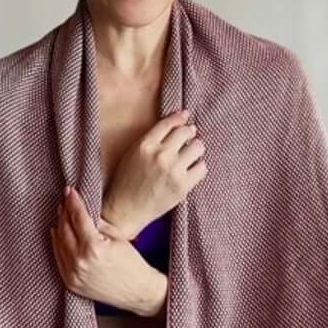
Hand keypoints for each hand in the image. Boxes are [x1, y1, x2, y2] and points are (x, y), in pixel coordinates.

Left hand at [52, 187, 164, 314]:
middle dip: (64, 211)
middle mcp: (80, 261)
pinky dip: (57, 243)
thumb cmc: (132, 262)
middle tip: (65, 198)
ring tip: (62, 212)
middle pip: (64, 228)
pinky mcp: (70, 282)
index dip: (73, 201)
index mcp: (94, 248)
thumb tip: (82, 208)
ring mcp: (73, 274)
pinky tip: (58, 232)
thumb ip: (97, 222)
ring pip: (58, 242)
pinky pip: (58, 258)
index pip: (78, 217)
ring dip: (59, 225)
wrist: (138, 292)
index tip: (70, 190)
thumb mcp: (117, 237)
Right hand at [102, 109, 206, 232]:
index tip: (185, 117)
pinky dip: (198, 167)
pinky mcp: (183, 186)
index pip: (169, 123)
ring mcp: (173, 170)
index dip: (180, 118)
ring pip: (198, 147)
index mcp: (145, 145)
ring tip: (189, 156)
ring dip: (195, 149)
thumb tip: (179, 125)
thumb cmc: (126, 182)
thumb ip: (151, 139)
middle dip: (188, 134)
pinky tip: (190, 171)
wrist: (125, 210)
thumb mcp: (132, 154)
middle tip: (187, 140)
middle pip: (186, 132)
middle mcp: (160, 155)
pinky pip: (202, 167)